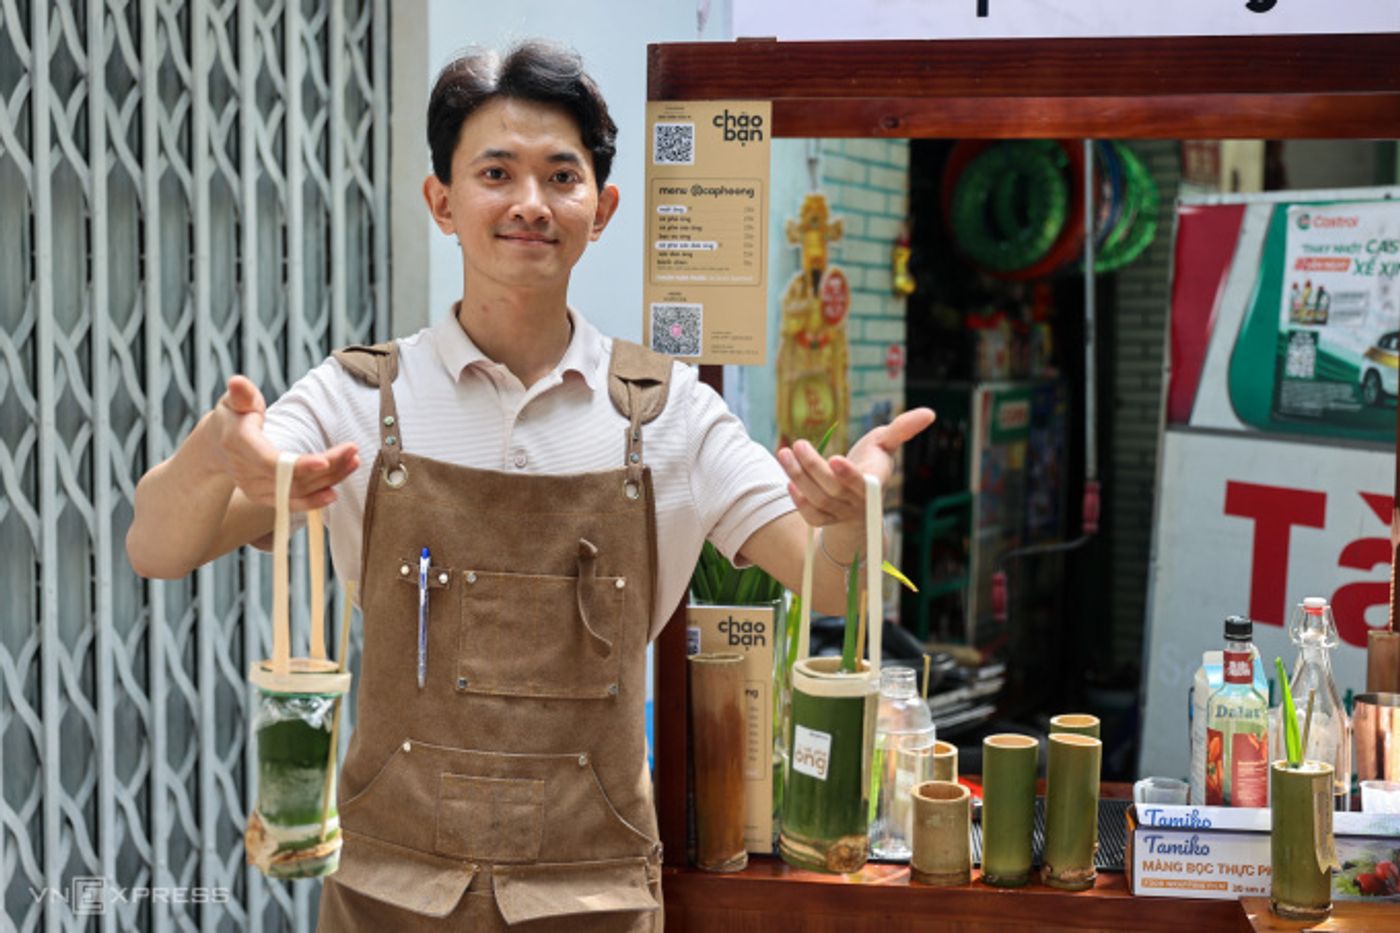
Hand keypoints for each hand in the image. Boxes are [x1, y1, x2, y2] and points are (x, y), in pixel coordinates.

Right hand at [212, 375, 358, 509]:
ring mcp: (255, 489)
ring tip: (353, 461)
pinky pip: (292, 503)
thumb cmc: (233, 417)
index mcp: (240, 446)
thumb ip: (242, 394)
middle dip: (327, 467)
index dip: (298, 465)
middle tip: (352, 450)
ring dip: (329, 479)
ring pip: (297, 491)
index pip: (271, 461)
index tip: (325, 461)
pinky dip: (315, 499)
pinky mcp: (265, 498)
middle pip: (292, 478)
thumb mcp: (234, 401)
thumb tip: (237, 381)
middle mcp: (246, 473)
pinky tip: (335, 491)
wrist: (217, 446)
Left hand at [775, 408, 934, 526]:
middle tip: (797, 444)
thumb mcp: (886, 442)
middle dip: (813, 467)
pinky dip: (799, 500)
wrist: (860, 492)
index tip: (834, 459)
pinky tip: (790, 480)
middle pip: (833, 491)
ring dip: (799, 476)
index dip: (849, 475)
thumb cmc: (873, 461)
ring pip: (818, 500)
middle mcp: (859, 502)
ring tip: (785, 453)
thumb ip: (903, 428)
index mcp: (875, 483)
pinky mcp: (827, 519)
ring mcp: (842, 513)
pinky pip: (812, 516)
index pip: (864, 485)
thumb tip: (930, 412)